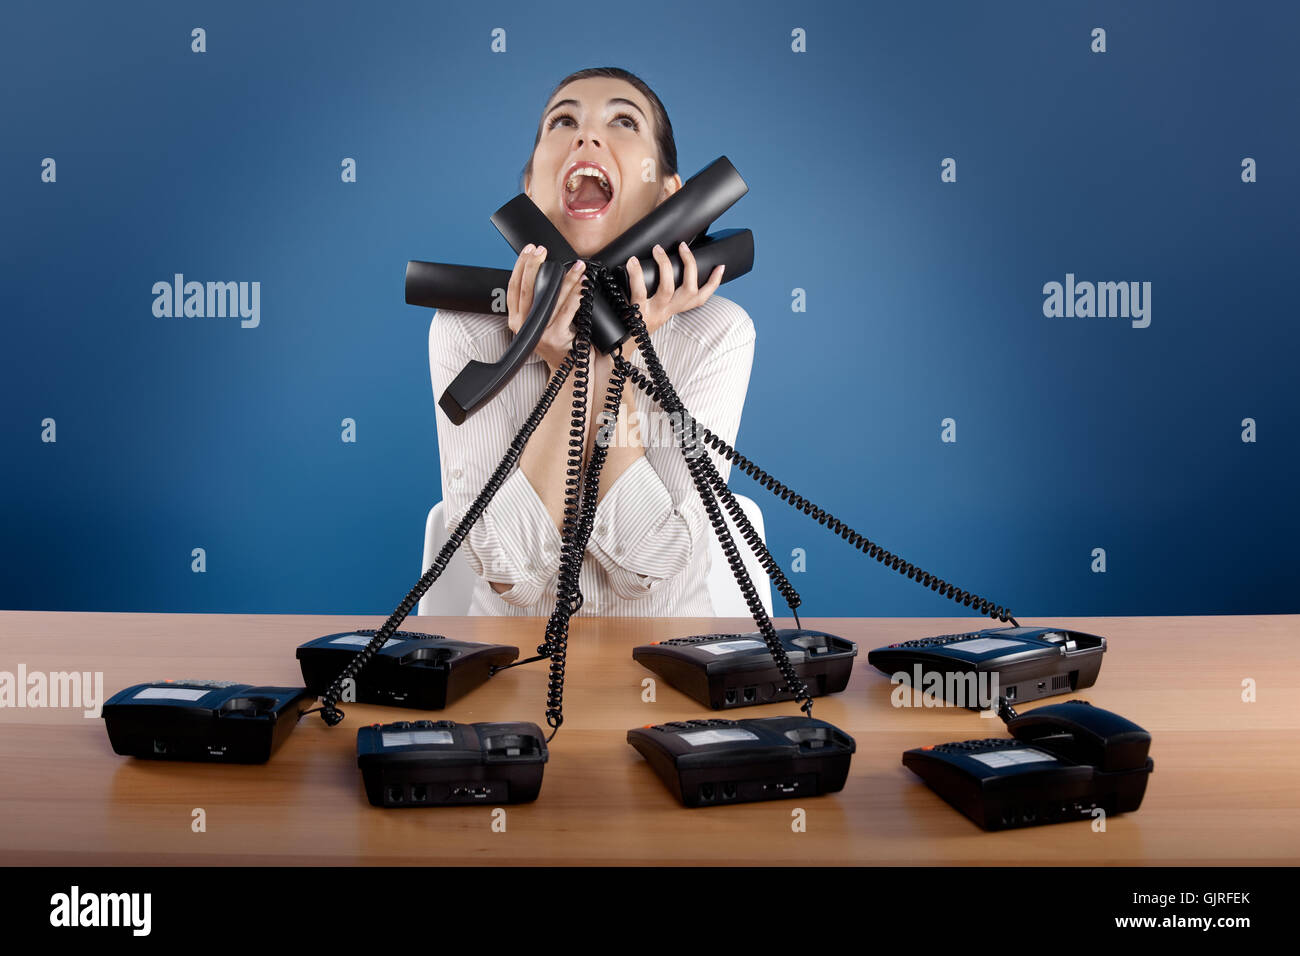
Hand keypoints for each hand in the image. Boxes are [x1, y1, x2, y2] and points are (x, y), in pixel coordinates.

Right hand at [506, 243, 589, 371]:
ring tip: (576, 265)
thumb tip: (545, 274)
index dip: (520, 267)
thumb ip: (538, 305)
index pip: (514, 288)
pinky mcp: (556, 338)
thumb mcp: (542, 325)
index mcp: (517, 322)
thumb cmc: (561, 345)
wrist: (571, 373)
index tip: (529, 249)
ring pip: (550, 299)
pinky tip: (583, 286)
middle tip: (542, 249)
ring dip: (565, 279)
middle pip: (527, 290)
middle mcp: (525, 328)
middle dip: (534, 265)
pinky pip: (567, 311)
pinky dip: (576, 296)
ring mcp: (539, 334)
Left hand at [624, 241, 724, 355]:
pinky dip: (636, 275)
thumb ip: (660, 295)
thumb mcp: (653, 309)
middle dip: (690, 265)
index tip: (720, 267)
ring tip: (658, 249)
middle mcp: (667, 311)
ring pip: (668, 289)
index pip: (700, 298)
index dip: (713, 283)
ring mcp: (653, 312)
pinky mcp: (636, 312)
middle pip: (690, 290)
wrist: (618, 347)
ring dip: (665, 265)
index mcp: (674, 309)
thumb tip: (662, 267)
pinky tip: (633, 262)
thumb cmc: (634, 322)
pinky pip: (639, 292)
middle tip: (683, 247)